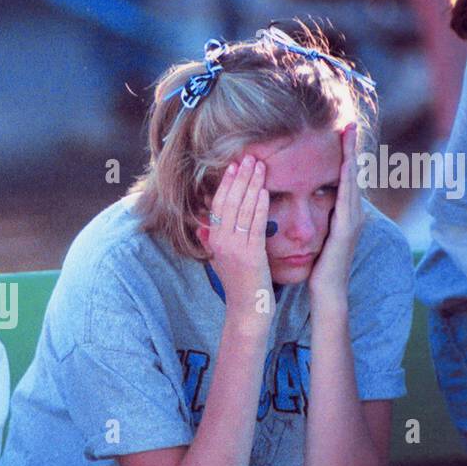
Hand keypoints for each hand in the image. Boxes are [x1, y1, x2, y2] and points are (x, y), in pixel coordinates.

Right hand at [199, 154, 272, 327]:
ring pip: (242, 209)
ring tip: (260, 165)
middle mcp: (220, 241)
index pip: (218, 203)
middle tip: (249, 156)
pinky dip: (259, 206)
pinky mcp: (251, 255)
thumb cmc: (239, 283)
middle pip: (229, 201)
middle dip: (239, 177)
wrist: (247, 309)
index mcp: (213, 239)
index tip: (234, 164)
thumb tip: (202, 222)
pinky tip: (265, 191)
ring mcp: (235, 248)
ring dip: (252, 185)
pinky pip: (255, 224)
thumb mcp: (220, 258)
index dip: (226, 182)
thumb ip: (212, 239)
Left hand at [308, 124, 362, 306]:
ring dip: (351, 156)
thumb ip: (318, 218)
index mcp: (345, 213)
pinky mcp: (347, 228)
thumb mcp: (319, 235)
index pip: (344, 178)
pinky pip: (347, 197)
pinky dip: (347, 178)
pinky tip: (346, 163)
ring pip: (352, 180)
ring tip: (349, 133)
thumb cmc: (320, 266)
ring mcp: (353, 219)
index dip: (344, 155)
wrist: (328, 291)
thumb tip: (309, 201)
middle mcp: (353, 213)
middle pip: (352, 173)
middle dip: (351, 148)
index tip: (341, 132)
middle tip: (350, 122)